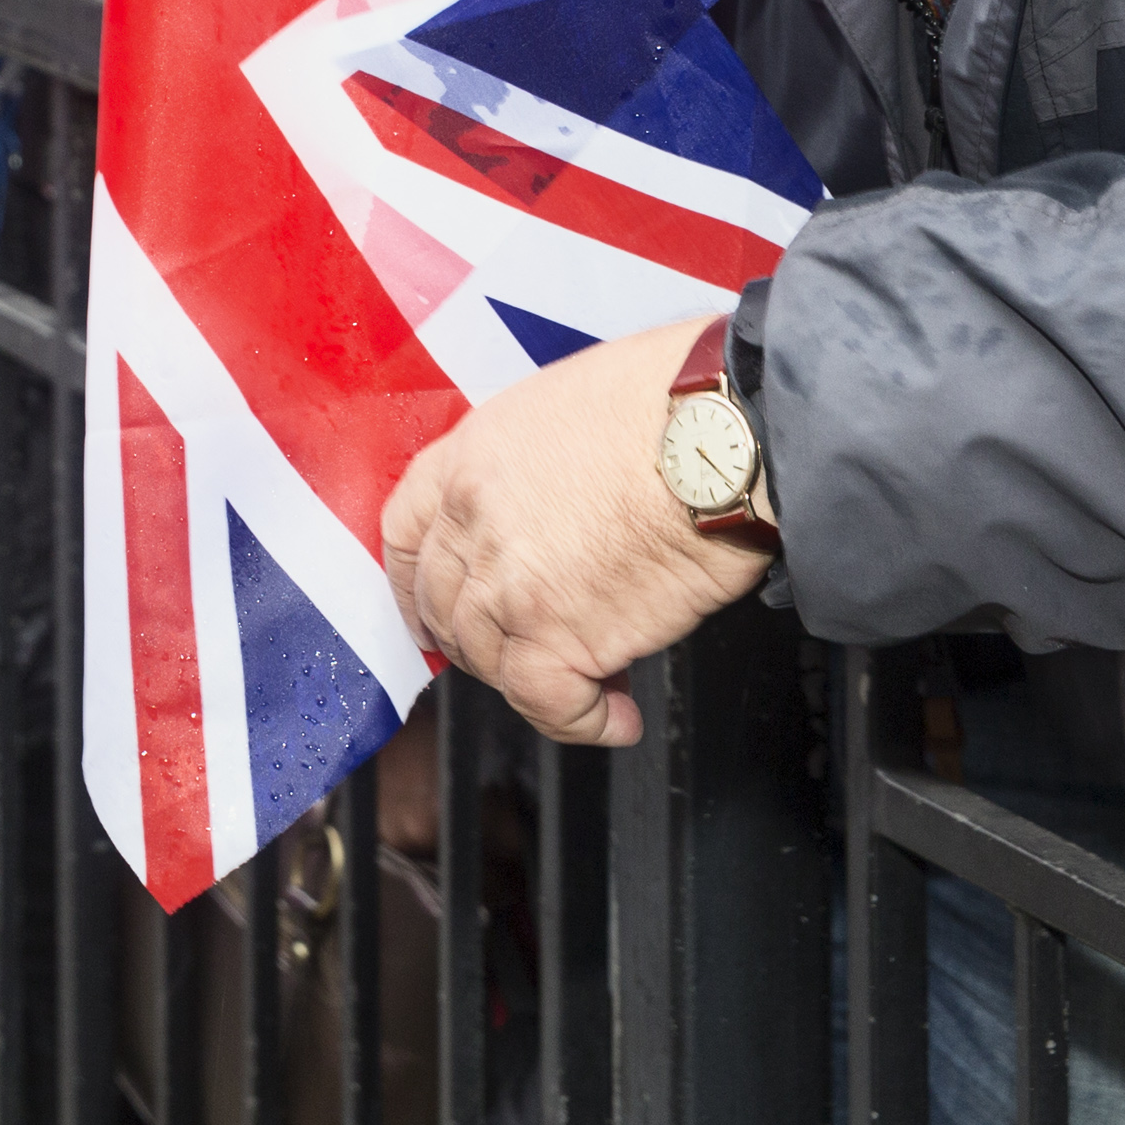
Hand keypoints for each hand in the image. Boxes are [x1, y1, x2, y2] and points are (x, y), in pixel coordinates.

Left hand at [379, 319, 770, 747]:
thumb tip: (552, 511)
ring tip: (592, 681)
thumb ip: (532, 464)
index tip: (430, 606)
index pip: (403, 529)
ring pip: (487, 660)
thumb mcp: (569, 404)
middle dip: (478, 640)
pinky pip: (546, 702)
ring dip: (534, 681)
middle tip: (527, 650)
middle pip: (442, 604)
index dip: (414, 581)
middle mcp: (475, 517)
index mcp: (472, 454)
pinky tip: (615, 717)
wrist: (721, 436)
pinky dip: (581, 721)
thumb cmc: (672, 404)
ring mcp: (509, 580)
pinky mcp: (558, 631)